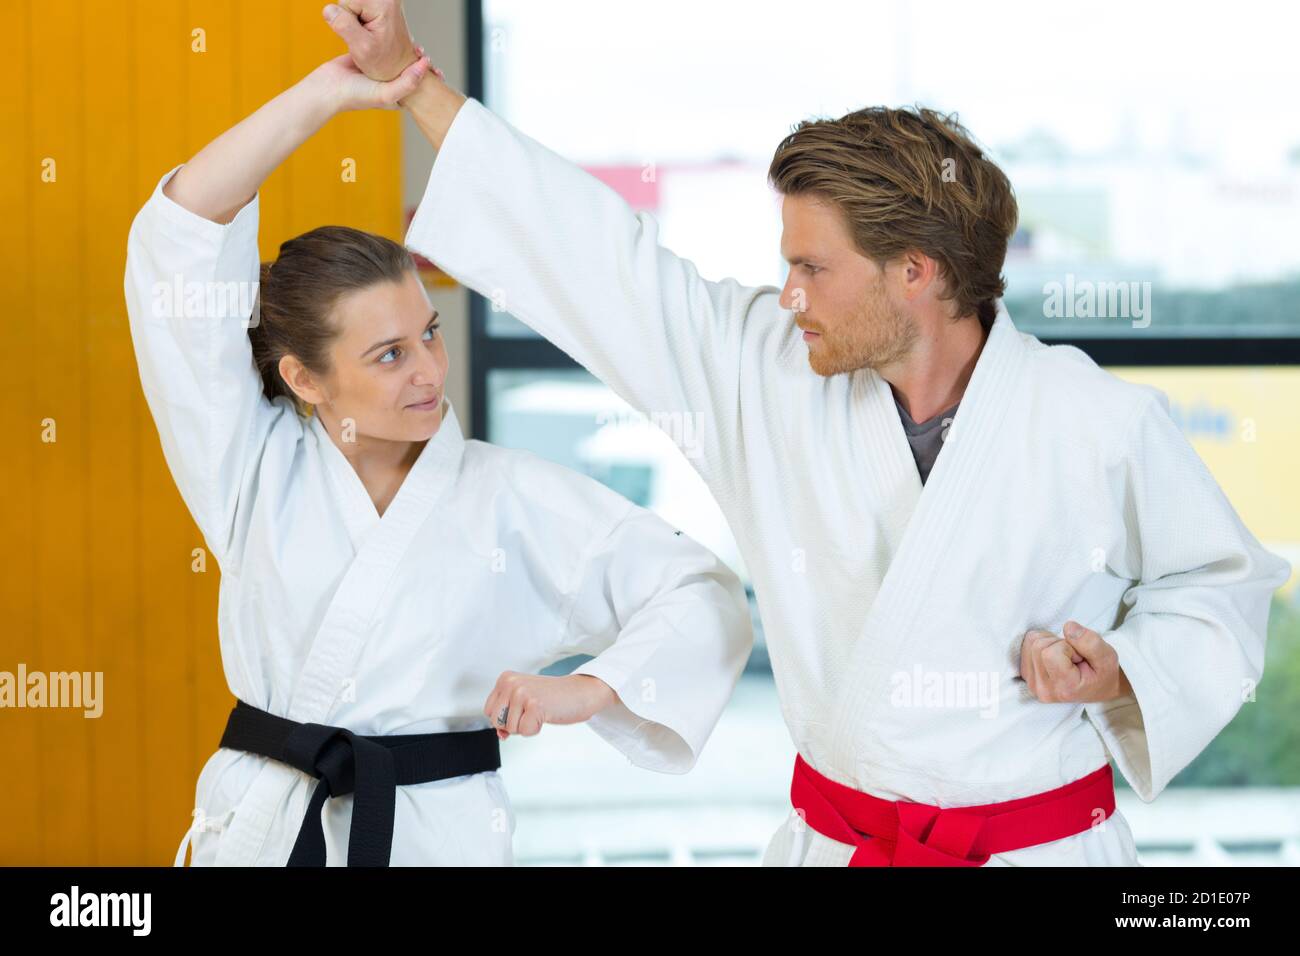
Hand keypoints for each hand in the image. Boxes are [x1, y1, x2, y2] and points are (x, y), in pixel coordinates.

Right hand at [308, 53, 428, 113]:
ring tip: (412, 42)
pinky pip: (380, 46)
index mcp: (396, 96)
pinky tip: (392, 35)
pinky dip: (386, 41)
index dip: (427, 75)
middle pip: (407, 69)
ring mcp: (376, 69)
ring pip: (395, 56)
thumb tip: (425, 64)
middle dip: (416, 59)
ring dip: (403, 48)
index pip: (417, 86)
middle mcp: (388, 83)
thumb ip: (408, 83)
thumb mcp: (387, 94)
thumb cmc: (356, 95)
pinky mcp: (365, 56)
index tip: (431, 62)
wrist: (327, 88)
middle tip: (421, 49)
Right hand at [322, 0, 418, 81]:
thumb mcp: (362, 49)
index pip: (345, 1)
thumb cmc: (385, 64)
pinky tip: (368, 32)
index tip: (361, 35)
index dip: (346, 21)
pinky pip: (355, 9)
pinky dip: (358, 22)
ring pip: (350, 5)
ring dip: (353, 22)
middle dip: (350, 20)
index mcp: (383, 4)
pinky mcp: (378, 7)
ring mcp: (382, 2)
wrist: (398, 69)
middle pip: (348, 1)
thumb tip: (328, 9)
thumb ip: (344, 26)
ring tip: (368, 36)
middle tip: (364, 37)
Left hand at [483, 672, 618, 740]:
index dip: (505, 718)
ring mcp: (522, 693)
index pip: (489, 711)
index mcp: (505, 679)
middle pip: (496, 721)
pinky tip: (546, 715)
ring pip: (510, 729)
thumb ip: (507, 715)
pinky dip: (536, 729)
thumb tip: (500, 735)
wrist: (580, 692)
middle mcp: (511, 683)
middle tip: (531, 712)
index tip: (522, 710)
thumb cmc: (552, 697)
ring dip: (527, 726)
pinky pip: (524, 732)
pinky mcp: (534, 705)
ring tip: (540, 711)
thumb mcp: (523, 701)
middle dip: (514, 724)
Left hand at [1018, 621, 1132, 703]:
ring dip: (1050, 642)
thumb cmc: (1102, 673)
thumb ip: (1090, 642)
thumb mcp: (1108, 656)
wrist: (1098, 686)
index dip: (1067, 646)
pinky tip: (1054, 656)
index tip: (1078, 657)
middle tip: (1073, 656)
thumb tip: (1068, 627)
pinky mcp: (1026, 675)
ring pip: (1031, 642)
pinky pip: (1025, 645)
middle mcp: (1043, 689)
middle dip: (1058, 643)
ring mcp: (1032, 684)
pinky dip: (1041, 643)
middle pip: (1038, 645)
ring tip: (1065, 656)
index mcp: (1064, 688)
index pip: (1050, 653)